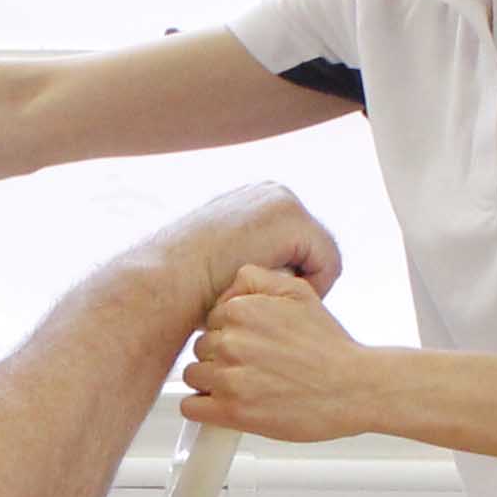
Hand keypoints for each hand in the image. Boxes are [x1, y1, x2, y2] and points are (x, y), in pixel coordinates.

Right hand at [171, 180, 338, 302]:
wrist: (167, 283)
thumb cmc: (187, 288)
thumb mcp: (224, 265)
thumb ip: (251, 260)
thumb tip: (271, 279)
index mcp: (257, 199)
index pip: (299, 244)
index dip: (287, 278)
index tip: (262, 300)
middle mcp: (273, 191)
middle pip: (314, 248)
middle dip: (298, 279)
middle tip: (270, 304)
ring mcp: (285, 201)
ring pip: (323, 258)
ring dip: (301, 284)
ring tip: (270, 301)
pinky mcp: (294, 220)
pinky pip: (328, 265)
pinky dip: (310, 288)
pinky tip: (276, 299)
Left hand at [180, 265, 388, 442]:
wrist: (354, 388)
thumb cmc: (330, 347)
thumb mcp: (299, 293)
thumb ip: (258, 280)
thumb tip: (230, 286)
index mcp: (241, 311)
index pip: (210, 320)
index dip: (229, 332)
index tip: (248, 344)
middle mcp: (231, 342)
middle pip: (201, 348)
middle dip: (221, 356)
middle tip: (251, 366)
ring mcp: (229, 378)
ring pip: (193, 376)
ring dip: (212, 382)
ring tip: (243, 386)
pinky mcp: (231, 412)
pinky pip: (190, 408)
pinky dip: (203, 408)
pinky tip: (224, 405)